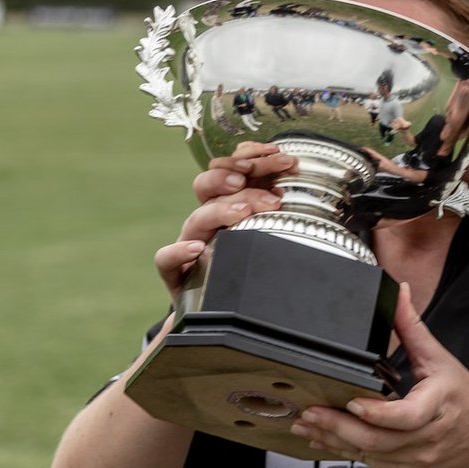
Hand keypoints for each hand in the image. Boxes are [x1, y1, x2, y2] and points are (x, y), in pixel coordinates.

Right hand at [153, 143, 295, 306]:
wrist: (222, 310)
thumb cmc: (250, 267)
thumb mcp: (268, 234)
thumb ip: (279, 209)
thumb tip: (302, 179)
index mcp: (227, 205)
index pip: (229, 170)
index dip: (249, 158)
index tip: (281, 157)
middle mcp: (206, 221)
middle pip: (207, 186)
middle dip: (238, 180)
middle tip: (270, 194)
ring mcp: (189, 244)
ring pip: (194, 219)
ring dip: (220, 211)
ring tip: (243, 212)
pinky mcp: (176, 273)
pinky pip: (166, 259)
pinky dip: (178, 252)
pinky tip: (197, 249)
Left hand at [290, 283, 468, 467]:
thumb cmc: (464, 398)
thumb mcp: (440, 359)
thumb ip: (412, 327)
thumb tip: (398, 293)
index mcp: (438, 404)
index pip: (406, 416)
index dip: (377, 413)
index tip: (352, 402)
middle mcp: (429, 436)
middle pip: (379, 439)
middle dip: (338, 427)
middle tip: (310, 413)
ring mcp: (419, 458)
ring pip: (371, 455)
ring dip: (335, 440)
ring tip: (307, 425)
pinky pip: (374, 464)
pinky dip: (348, 452)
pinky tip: (327, 440)